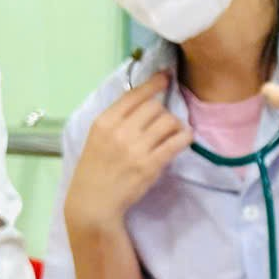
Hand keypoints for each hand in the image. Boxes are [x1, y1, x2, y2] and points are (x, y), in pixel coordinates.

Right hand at [66, 71, 191, 231]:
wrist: (93, 202)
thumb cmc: (95, 168)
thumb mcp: (98, 136)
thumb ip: (117, 118)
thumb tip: (144, 98)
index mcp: (105, 121)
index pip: (134, 94)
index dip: (154, 83)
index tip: (166, 76)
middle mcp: (120, 131)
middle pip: (155, 107)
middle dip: (163, 111)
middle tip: (163, 122)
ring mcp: (136, 148)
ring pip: (168, 121)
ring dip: (175, 125)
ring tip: (173, 132)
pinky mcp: (150, 165)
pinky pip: (176, 142)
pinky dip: (185, 137)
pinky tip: (185, 139)